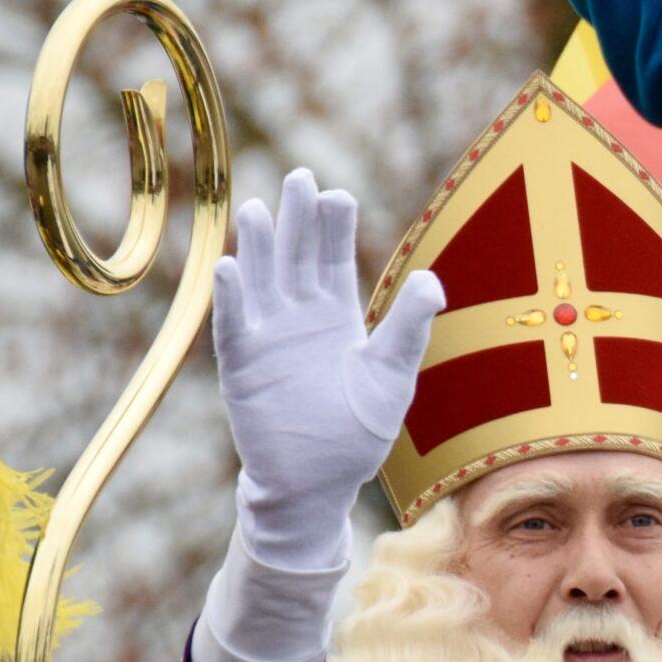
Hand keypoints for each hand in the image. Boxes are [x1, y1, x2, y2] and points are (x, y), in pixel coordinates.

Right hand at [212, 167, 446, 564]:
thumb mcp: (392, 376)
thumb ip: (408, 328)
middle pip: (295, 257)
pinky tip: (230, 267)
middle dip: (297, 219)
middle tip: (300, 176)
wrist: (318, 484)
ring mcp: (267, 340)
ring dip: (258, 247)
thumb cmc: (357, 434)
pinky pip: (233, 327)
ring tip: (259, 209)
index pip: (332, 260)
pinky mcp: (242, 368)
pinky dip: (231, 299)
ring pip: (261, 282)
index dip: (332, 227)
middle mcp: (298, 320)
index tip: (337, 194)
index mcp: (336, 318)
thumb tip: (431, 279)